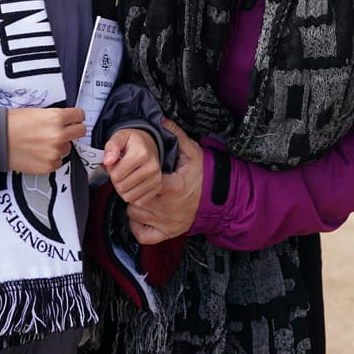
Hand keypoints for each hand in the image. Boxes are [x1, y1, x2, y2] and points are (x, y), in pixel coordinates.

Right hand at [5, 107, 86, 174]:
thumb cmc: (13, 123)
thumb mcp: (37, 111)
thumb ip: (55, 116)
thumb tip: (67, 120)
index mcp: (56, 118)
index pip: (79, 115)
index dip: (75, 116)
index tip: (74, 119)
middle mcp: (58, 135)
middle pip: (80, 131)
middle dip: (74, 130)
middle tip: (65, 130)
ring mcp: (54, 152)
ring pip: (68, 147)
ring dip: (60, 145)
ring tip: (43, 143)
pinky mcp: (48, 166)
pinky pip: (58, 161)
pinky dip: (51, 158)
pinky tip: (39, 153)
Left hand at [104, 128, 160, 204]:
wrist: (149, 143)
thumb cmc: (133, 142)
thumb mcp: (120, 137)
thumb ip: (111, 147)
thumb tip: (108, 161)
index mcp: (142, 153)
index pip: (116, 175)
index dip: (111, 170)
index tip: (115, 162)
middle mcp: (152, 167)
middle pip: (122, 187)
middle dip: (116, 180)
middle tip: (120, 170)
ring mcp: (156, 179)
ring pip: (129, 197)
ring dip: (123, 189)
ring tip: (126, 176)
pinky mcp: (158, 188)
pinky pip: (139, 202)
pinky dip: (132, 195)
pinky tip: (133, 184)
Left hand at [126, 118, 202, 244]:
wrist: (221, 199)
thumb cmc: (205, 175)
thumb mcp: (192, 152)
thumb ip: (176, 135)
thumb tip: (161, 118)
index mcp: (172, 186)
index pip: (142, 182)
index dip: (134, 175)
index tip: (135, 170)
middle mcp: (168, 207)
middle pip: (133, 198)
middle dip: (131, 188)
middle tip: (134, 181)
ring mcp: (167, 222)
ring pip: (134, 214)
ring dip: (133, 204)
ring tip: (140, 194)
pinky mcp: (168, 233)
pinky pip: (143, 234)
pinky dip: (138, 226)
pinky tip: (141, 214)